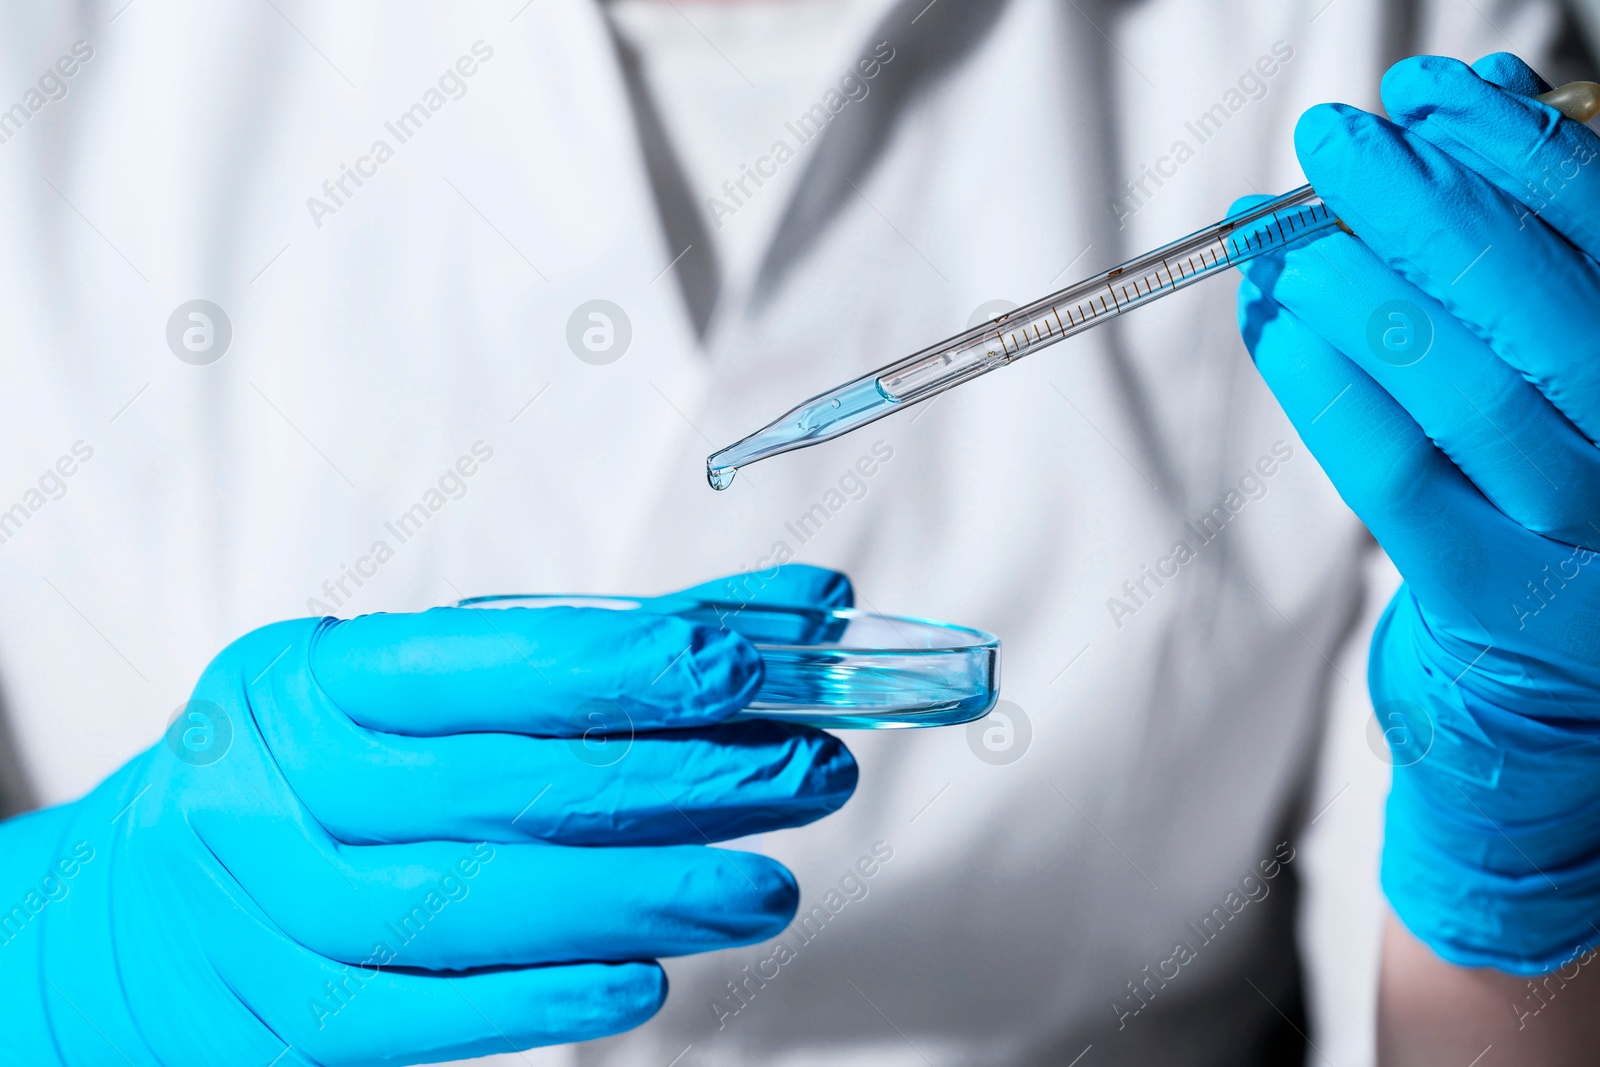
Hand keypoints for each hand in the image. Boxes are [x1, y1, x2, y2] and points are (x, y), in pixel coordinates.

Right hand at [0, 565, 856, 1065]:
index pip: (501, 665)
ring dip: (643, 896)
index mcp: (318, 682)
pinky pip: (424, 1012)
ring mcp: (276, 911)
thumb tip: (744, 631)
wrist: (123, 915)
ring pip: (477, 902)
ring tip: (762, 887)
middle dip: (684, 779)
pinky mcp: (288, 1017)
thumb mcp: (388, 692)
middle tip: (809, 772)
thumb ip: (550, 669)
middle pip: (511, 784)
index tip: (759, 655)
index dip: (642, 661)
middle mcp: (285, 788)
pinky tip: (644, 981)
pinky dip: (543, 997)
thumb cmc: (293, 779)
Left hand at [1234, 54, 1599, 972]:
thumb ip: (1537, 237)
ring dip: (1360, 294)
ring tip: (1285, 237)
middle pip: (1535, 303)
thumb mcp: (1576, 358)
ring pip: (1464, 389)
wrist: (1571, 676)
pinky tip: (1279, 326)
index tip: (1424, 96)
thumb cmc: (1567, 483)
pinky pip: (1393, 474)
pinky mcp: (1490, 595)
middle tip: (1331, 142)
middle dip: (1419, 205)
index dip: (1512, 149)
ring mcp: (1580, 533)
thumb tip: (1468, 102)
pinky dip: (1325, 387)